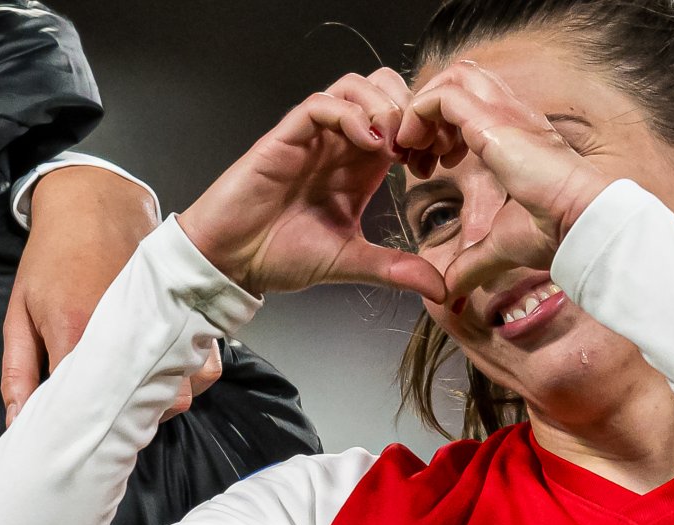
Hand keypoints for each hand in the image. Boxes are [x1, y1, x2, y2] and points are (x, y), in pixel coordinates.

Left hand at [4, 166, 219, 424]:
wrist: (94, 202)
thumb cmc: (53, 257)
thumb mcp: (20, 313)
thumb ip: (19, 372)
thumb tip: (19, 422)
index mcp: (79, 334)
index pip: (85, 409)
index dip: (80, 430)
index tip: (74, 438)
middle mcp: (130, 335)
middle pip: (142, 411)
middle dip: (124, 422)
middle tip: (108, 417)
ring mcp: (167, 326)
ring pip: (181, 396)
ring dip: (161, 403)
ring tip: (138, 395)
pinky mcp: (192, 317)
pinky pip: (206, 369)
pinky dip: (191, 379)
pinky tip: (167, 373)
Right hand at [180, 71, 444, 300]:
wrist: (233, 261)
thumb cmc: (282, 255)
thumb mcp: (353, 262)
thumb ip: (396, 269)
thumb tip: (440, 289)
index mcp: (361, 166)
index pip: (402, 121)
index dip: (426, 130)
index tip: (439, 159)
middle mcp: (339, 143)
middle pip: (382, 89)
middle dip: (410, 108)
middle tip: (420, 145)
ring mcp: (313, 136)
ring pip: (353, 86)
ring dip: (382, 105)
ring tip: (393, 143)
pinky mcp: (285, 136)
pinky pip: (319, 104)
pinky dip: (348, 112)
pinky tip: (367, 142)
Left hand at [398, 61, 615, 299]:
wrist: (580, 223)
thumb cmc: (556, 231)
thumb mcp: (502, 245)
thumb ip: (473, 262)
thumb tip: (451, 291)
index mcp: (517, 137)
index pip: (472, 106)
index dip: (442, 131)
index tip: (430, 168)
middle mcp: (512, 115)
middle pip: (460, 80)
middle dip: (429, 112)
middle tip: (417, 155)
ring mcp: (503, 111)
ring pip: (449, 78)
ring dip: (421, 110)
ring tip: (412, 150)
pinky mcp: (491, 120)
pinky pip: (440, 97)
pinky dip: (418, 116)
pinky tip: (415, 151)